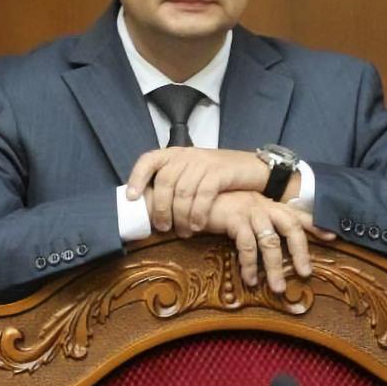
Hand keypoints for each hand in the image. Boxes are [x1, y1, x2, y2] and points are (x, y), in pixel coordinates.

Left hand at [126, 148, 269, 235]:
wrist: (255, 169)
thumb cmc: (220, 177)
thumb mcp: (194, 173)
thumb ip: (175, 183)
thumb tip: (151, 208)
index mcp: (175, 154)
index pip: (149, 160)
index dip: (137, 177)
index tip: (131, 197)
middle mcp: (187, 155)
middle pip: (165, 181)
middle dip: (161, 208)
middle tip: (163, 227)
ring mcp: (204, 162)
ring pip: (183, 191)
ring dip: (181, 216)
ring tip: (183, 232)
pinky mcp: (220, 172)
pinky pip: (203, 194)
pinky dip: (198, 213)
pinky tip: (198, 226)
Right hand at [204, 191, 335, 292]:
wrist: (191, 197)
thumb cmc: (217, 209)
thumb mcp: (241, 214)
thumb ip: (258, 224)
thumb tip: (270, 244)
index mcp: (268, 204)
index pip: (296, 214)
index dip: (315, 225)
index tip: (332, 237)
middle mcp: (263, 204)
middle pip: (290, 226)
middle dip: (300, 251)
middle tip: (305, 273)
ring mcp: (249, 210)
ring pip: (270, 241)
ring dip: (274, 267)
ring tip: (278, 288)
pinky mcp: (233, 217)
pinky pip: (247, 244)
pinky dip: (249, 265)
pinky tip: (249, 279)